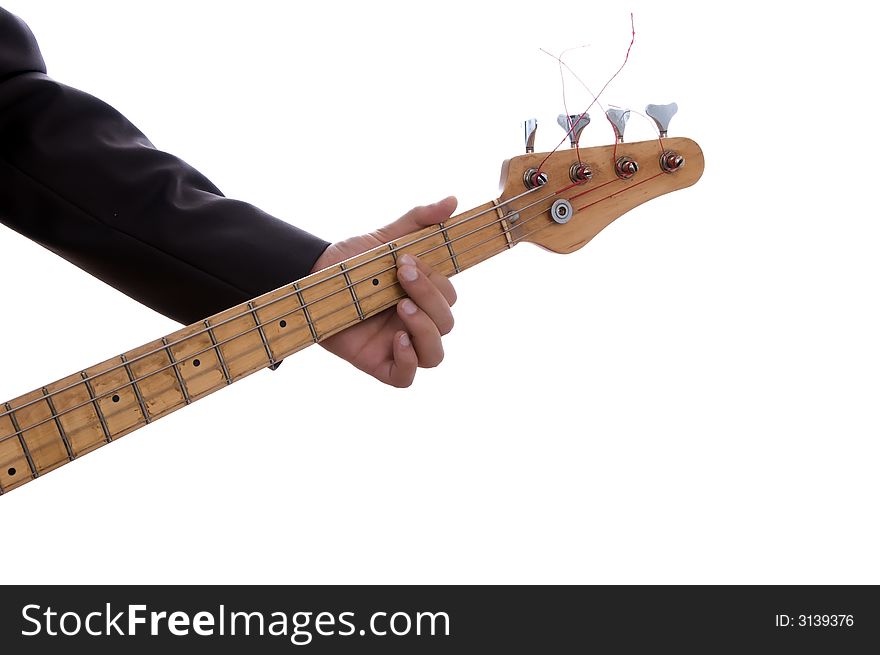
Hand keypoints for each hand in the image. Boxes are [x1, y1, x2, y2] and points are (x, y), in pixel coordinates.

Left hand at [311, 196, 458, 386]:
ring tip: (401, 308)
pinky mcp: (378, 364)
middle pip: (446, 323)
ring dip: (426, 331)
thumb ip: (419, 220)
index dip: (435, 281)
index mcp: (422, 296)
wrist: (309, 276)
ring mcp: (398, 345)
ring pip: (434, 355)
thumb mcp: (385, 237)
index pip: (449, 296)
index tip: (405, 260)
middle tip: (399, 277)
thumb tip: (452, 201)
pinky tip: (397, 340)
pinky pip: (406, 378)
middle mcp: (415, 322)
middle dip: (429, 298)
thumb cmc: (350, 261)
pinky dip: (408, 362)